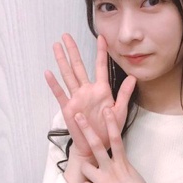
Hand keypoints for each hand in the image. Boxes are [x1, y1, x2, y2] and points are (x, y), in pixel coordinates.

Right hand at [45, 34, 135, 159]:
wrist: (96, 146)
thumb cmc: (108, 130)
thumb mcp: (120, 111)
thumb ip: (125, 94)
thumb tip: (133, 77)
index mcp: (101, 90)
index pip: (100, 66)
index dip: (101, 52)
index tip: (101, 37)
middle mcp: (87, 90)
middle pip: (78, 66)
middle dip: (73, 50)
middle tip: (66, 35)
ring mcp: (76, 98)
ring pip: (68, 75)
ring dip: (62, 61)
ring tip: (56, 47)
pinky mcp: (68, 108)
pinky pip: (60, 94)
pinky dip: (54, 84)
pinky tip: (48, 73)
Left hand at [75, 108, 153, 182]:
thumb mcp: (135, 177)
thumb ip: (123, 167)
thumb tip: (117, 163)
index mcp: (124, 164)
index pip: (116, 139)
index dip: (111, 123)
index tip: (106, 110)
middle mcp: (111, 170)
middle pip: (96, 145)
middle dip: (86, 129)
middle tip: (77, 116)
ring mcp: (101, 182)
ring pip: (85, 167)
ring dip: (86, 169)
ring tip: (91, 173)